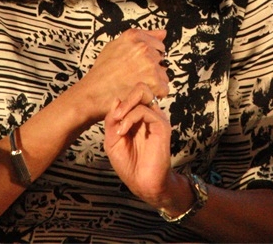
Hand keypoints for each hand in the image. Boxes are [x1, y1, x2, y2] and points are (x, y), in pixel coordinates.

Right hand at [73, 28, 167, 123]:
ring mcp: (149, 64)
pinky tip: (141, 94)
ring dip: (154, 82)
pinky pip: (164, 88)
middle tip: (135, 77)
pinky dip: (155, 94)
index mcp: (134, 36)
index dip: (150, 57)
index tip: (139, 65)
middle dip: (152, 68)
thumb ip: (141, 37)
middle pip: (161, 60)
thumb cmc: (102, 71)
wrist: (93, 93)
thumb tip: (163, 33)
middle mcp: (143, 48)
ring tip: (136, 85)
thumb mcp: (115, 45)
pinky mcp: (154, 82)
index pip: (157, 44)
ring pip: (163, 74)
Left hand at [104, 85, 182, 209]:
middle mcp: (149, 115)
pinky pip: (145, 111)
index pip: (130, 96)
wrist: (142, 184)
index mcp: (137, 117)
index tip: (110, 119)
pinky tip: (123, 131)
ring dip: (125, 106)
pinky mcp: (162, 126)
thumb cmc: (129, 164)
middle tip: (115, 115)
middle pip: (141, 88)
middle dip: (126, 96)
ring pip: (143, 94)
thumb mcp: (112, 140)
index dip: (117, 103)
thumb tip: (116, 99)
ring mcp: (156, 119)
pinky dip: (130, 118)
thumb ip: (112, 121)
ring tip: (117, 123)